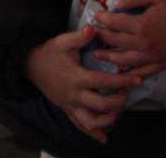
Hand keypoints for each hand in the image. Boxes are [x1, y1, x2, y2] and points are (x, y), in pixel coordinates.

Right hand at [24, 27, 140, 143]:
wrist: (29, 66)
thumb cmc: (49, 52)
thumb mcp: (63, 41)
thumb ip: (80, 37)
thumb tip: (94, 28)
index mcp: (76, 77)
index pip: (103, 81)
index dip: (121, 81)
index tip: (136, 80)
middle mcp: (74, 95)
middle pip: (100, 104)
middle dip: (118, 102)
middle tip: (128, 95)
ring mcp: (69, 104)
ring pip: (89, 121)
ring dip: (106, 121)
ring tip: (118, 114)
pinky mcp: (66, 109)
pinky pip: (79, 124)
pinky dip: (92, 132)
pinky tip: (103, 138)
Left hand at [92, 0, 165, 78]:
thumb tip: (117, 4)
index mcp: (142, 26)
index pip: (116, 23)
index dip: (103, 19)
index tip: (95, 16)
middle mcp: (144, 44)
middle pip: (117, 42)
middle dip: (103, 37)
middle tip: (94, 34)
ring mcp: (151, 57)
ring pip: (124, 60)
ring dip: (109, 58)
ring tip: (98, 55)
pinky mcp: (159, 65)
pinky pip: (141, 72)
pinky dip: (129, 73)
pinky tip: (121, 72)